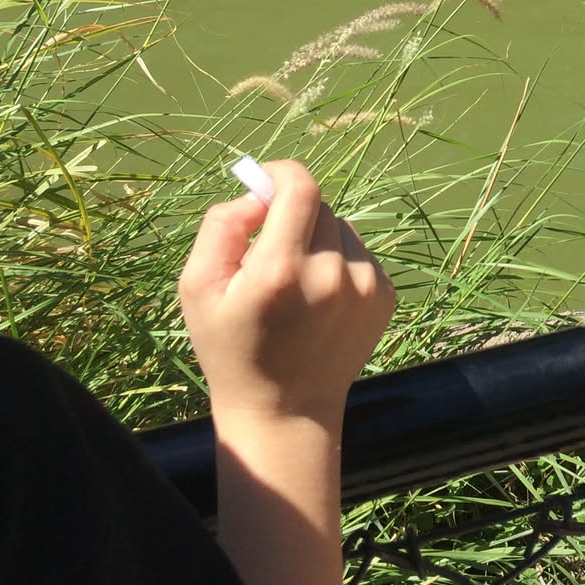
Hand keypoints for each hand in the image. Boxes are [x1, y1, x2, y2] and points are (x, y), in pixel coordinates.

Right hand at [178, 160, 395, 427]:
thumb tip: (257, 194)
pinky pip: (359, 254)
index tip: (265, 183)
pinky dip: (339, 264)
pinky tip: (320, 302)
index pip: (300, 188)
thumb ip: (222, 227)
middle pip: (318, 207)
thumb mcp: (199, 289)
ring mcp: (365, 285)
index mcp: (281, 270)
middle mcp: (331, 273)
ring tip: (296, 286)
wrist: (286, 410)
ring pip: (341, 229)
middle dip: (292, 217)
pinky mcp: (386, 296)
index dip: (281, 174)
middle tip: (270, 252)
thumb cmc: (232, 348)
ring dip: (317, 242)